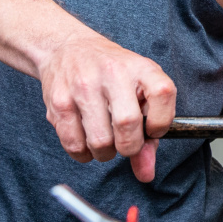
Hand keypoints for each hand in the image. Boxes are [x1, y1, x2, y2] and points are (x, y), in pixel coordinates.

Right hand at [35, 29, 176, 182]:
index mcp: (140, 67)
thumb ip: (149, 133)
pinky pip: (74, 146)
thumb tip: (146, 173)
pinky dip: (83, 154)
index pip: (163, 94)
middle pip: (128, 125)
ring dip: (105, 153)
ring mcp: (83, 87)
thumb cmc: (111, 72)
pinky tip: (86, 139)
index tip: (153, 129)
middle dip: (129, 147)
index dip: (161, 122)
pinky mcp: (59, 102)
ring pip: (100, 142)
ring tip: (105, 139)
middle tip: (125, 143)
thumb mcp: (139, 89)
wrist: (68, 48)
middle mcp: (112, 73)